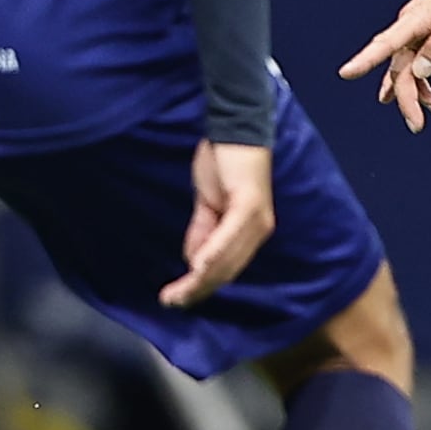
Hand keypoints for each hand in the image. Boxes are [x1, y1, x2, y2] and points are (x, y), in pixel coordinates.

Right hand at [166, 139, 273, 306]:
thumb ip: (203, 232)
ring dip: (199, 279)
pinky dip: (211, 253)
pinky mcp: (249, 205)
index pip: (226, 269)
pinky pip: (228, 237)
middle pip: (227, 271)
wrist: (234, 126)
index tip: (177, 300)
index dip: (202, 287)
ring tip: (177, 294)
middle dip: (197, 290)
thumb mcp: (208, 203)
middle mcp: (259, 230)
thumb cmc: (223, 162)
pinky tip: (196, 267)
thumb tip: (193, 263)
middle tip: (171, 302)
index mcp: (249, 232)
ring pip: (227, 260)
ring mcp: (256, 219)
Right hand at [341, 0, 430, 131]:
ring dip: (417, 92)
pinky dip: (423, 80)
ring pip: (408, 67)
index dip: (365, 60)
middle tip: (417, 125)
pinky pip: (417, 61)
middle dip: (406, 98)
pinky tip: (428, 98)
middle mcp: (411, 24)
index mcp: (417, 19)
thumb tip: (419, 72)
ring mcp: (418, 29)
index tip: (345, 73)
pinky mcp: (427, 32)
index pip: (386, 43)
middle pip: (399, 67)